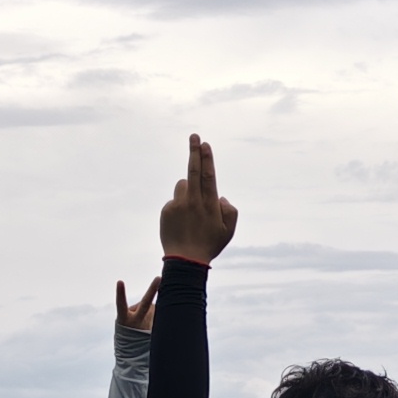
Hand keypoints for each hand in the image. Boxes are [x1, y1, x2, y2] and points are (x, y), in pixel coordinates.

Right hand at [116, 269, 161, 333]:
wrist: (133, 351)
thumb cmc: (126, 329)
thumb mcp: (125, 318)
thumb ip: (138, 307)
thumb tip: (156, 304)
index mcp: (124, 319)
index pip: (121, 304)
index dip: (120, 293)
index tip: (119, 282)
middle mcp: (137, 321)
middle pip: (145, 303)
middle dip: (152, 289)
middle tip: (159, 277)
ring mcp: (148, 324)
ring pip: (150, 307)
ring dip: (148, 310)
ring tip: (142, 323)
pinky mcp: (157, 326)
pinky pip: (156, 313)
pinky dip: (154, 315)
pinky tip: (151, 323)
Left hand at [159, 134, 236, 262]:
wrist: (185, 261)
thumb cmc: (209, 245)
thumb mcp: (229, 231)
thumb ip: (230, 211)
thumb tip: (222, 197)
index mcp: (210, 204)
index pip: (208, 175)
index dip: (207, 158)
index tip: (205, 145)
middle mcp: (193, 201)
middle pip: (193, 170)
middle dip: (194, 151)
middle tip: (194, 136)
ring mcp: (178, 205)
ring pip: (182, 186)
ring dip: (187, 190)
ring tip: (190, 211)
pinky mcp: (166, 210)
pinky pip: (174, 201)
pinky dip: (178, 206)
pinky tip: (181, 222)